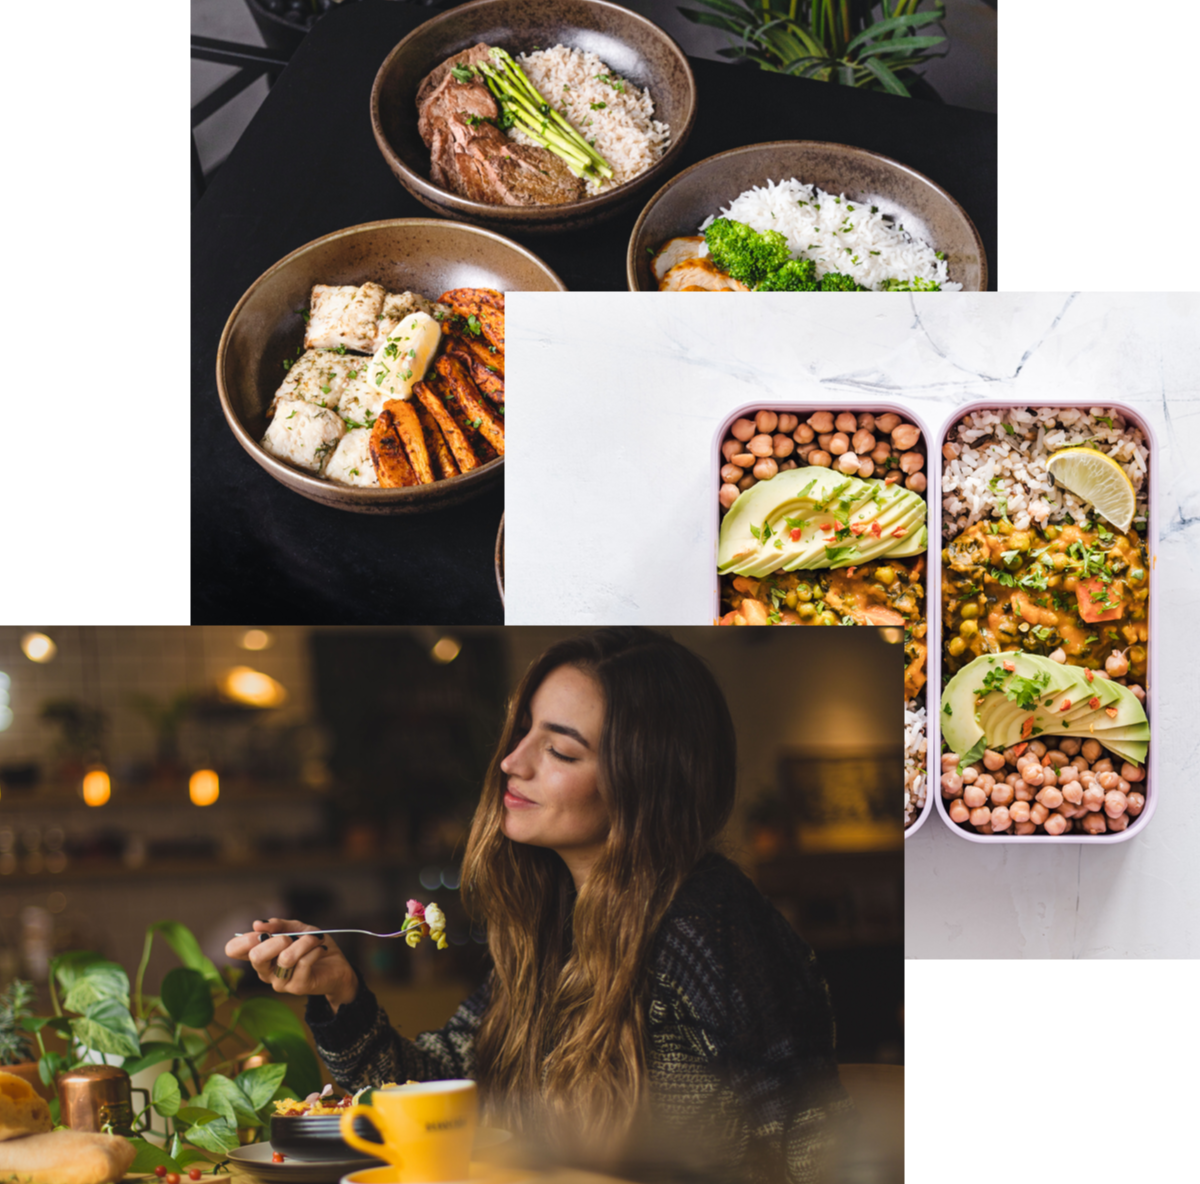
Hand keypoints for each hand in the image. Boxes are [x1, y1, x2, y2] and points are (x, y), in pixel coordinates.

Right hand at [224, 919, 357, 1010]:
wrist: (337, 965)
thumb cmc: (313, 946)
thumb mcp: (297, 929)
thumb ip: (279, 925)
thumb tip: (258, 924)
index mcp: (260, 955)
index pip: (234, 950)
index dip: (245, 939)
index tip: (263, 931)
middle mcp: (265, 971)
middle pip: (256, 956)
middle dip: (276, 940)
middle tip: (291, 937)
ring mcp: (280, 982)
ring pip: (285, 958)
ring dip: (304, 942)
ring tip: (314, 939)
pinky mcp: (297, 987)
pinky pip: (303, 963)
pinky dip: (314, 950)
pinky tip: (320, 949)